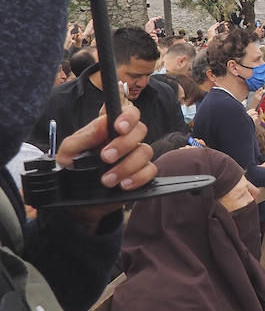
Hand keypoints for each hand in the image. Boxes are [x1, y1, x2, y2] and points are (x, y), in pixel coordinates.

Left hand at [58, 104, 155, 229]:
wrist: (78, 198)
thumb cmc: (74, 169)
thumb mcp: (68, 153)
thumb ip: (83, 137)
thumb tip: (103, 124)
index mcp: (108, 128)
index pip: (127, 112)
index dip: (128, 116)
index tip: (118, 127)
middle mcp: (125, 139)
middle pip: (140, 130)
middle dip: (124, 144)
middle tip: (106, 157)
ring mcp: (135, 155)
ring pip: (145, 151)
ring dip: (127, 166)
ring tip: (107, 180)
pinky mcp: (142, 172)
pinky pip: (150, 170)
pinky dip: (137, 178)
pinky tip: (123, 185)